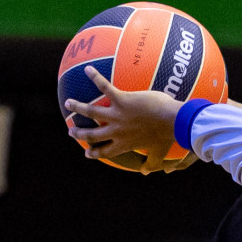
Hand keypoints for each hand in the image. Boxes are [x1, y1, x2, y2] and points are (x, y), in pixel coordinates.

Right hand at [65, 65, 182, 173]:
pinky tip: (88, 69)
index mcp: (124, 144)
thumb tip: (146, 172)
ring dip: (77, 107)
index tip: (87, 154)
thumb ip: (151, 163)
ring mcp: (117, 115)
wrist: (174, 121)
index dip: (94, 154)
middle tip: (70, 131)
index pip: (105, 152)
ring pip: (90, 112)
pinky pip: (105, 87)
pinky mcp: (122, 100)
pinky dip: (95, 77)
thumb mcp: (159, 152)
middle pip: (92, 135)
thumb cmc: (168, 136)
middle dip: (79, 134)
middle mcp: (116, 131)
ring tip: (68, 103)